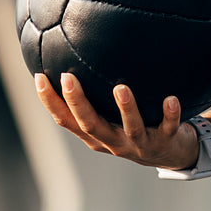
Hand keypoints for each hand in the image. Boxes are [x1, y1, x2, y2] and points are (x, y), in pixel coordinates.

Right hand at [34, 72, 198, 170]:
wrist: (172, 154)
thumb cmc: (136, 128)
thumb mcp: (112, 117)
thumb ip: (97, 97)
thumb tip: (80, 55)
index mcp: (96, 135)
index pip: (66, 120)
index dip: (50, 102)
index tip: (39, 78)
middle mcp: (113, 141)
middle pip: (91, 125)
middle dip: (78, 102)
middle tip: (68, 77)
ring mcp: (139, 143)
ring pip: (130, 128)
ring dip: (125, 108)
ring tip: (121, 87)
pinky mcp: (166, 141)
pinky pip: (169, 127)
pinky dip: (170, 114)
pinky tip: (171, 99)